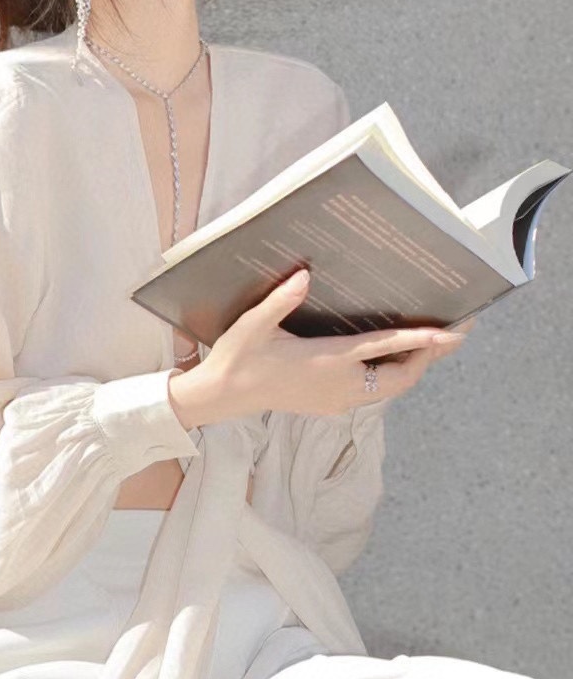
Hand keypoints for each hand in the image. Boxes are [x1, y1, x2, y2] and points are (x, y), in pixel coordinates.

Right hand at [173, 270, 473, 425]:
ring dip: (413, 367)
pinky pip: (374, 392)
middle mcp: (340, 386)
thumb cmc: (238, 358)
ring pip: (390, 388)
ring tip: (433, 343)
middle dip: (430, 357)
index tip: (450, 333)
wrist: (222, 397)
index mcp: (327, 363)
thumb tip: (305, 274)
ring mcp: (337, 399)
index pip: (384, 349)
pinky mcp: (330, 404)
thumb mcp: (254, 325)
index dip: (420, 341)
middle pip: (401, 377)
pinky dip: (392, 375)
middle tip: (456, 334)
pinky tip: (392, 359)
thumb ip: (281, 300)